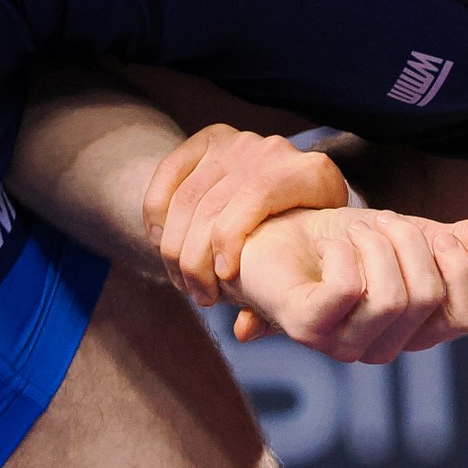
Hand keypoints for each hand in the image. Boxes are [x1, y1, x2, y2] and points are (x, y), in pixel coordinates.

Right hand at [145, 124, 351, 304]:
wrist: (307, 185)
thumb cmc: (311, 233)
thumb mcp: (311, 261)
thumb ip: (280, 295)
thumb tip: (242, 330)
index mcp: (309, 173)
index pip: (255, 200)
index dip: (229, 242)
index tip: (223, 281)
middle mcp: (274, 150)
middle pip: (215, 204)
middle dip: (196, 260)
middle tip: (198, 295)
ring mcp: (240, 141)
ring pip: (188, 195)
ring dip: (174, 245)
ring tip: (182, 280)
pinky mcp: (211, 138)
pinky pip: (169, 173)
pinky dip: (156, 211)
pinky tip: (158, 240)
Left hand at [224, 207, 467, 362]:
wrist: (270, 235)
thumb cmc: (338, 239)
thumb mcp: (402, 233)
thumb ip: (443, 240)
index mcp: (414, 330)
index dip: (464, 272)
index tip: (442, 236)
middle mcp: (382, 347)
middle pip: (428, 297)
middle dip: (411, 241)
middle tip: (382, 220)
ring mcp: (341, 343)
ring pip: (392, 299)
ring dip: (378, 244)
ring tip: (356, 228)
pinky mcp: (305, 327)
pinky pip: (347, 291)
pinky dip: (345, 252)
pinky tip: (330, 244)